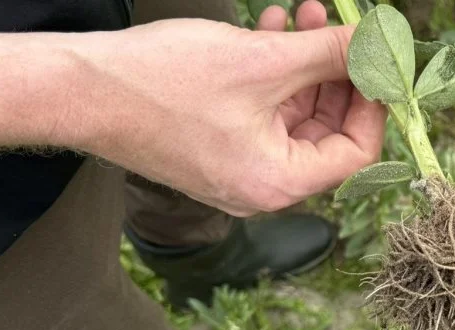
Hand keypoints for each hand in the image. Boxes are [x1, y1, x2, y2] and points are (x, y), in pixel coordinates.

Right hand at [75, 1, 385, 215]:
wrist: (78, 89)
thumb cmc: (163, 82)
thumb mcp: (262, 62)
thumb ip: (328, 55)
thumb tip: (376, 46)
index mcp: (279, 183)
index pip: (356, 153)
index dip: (374, 103)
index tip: (376, 61)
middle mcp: (262, 188)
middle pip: (327, 133)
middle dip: (336, 73)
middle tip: (340, 26)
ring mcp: (237, 171)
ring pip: (293, 116)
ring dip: (304, 64)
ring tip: (305, 14)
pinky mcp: (214, 150)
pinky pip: (262, 114)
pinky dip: (273, 74)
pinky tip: (272, 28)